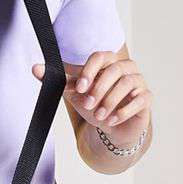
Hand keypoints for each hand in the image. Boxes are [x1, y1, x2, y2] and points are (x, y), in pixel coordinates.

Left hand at [32, 49, 151, 147]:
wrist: (110, 127)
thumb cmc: (94, 105)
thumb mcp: (74, 93)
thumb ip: (58, 80)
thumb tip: (35, 68)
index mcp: (108, 62)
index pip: (100, 56)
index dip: (89, 71)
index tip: (80, 88)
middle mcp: (125, 68)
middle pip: (114, 70)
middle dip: (99, 89)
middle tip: (88, 105)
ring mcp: (138, 81)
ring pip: (127, 84)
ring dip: (110, 101)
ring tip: (99, 116)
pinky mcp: (147, 97)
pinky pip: (140, 99)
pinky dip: (123, 111)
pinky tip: (112, 120)